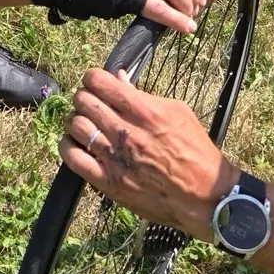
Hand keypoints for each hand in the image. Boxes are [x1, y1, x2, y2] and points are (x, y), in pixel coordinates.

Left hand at [59, 67, 235, 239]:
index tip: (95, 82)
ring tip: (85, 123)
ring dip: (76, 120)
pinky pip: (73, 159)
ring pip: (76, 126)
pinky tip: (76, 143)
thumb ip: (145, 95)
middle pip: (84, 101)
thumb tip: (120, 79)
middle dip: (83, 96)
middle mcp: (127, 133)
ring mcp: (116, 159)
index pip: (101, 82)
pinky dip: (68, 146)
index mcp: (146, 112)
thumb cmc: (196, 151)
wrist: (204, 196)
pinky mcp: (109, 183)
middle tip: (89, 102)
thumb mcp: (178, 112)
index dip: (92, 77)